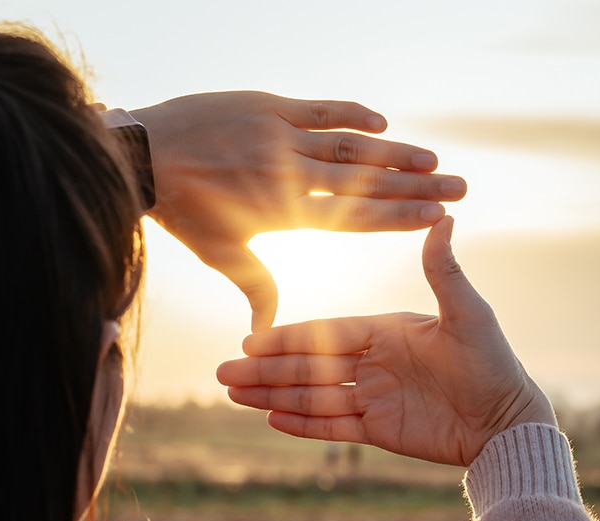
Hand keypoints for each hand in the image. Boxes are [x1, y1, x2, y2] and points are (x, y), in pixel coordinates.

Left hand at [131, 91, 466, 331]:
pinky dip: (351, 114)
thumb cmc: (182, 212)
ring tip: (433, 158)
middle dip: (416, 185)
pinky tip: (383, 121)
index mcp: (286, 213)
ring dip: (394, 152)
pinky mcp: (268, 106)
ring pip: (350, 146)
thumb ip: (255, 288)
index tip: (437, 217)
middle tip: (458, 186)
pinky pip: (319, 109)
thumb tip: (263, 335)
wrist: (141, 155)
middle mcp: (292, 174)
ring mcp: (281, 137)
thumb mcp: (221, 254)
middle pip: (367, 182)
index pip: (356, 218)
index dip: (399, 217)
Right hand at [216, 217, 555, 465]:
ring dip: (273, 396)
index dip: (289, 338)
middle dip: (266, 370)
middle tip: (223, 372)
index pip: (327, 333)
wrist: (508, 422)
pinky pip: (334, 427)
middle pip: (310, 366)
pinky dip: (304, 425)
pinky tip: (271, 420)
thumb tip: (444, 218)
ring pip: (314, 397)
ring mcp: (375, 398)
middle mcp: (375, 363)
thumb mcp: (468, 315)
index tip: (252, 339)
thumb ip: (445, 272)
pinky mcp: (381, 431)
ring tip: (232, 395)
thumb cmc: (494, 364)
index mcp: (387, 331)